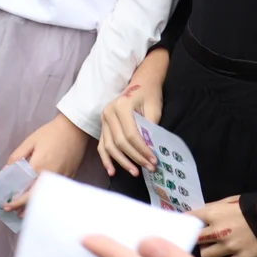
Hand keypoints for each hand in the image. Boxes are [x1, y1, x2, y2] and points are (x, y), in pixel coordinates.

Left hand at [1, 113, 93, 210]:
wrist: (75, 128)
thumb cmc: (50, 133)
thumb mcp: (30, 142)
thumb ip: (17, 157)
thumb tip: (6, 172)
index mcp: (40, 166)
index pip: (26, 189)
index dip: (16, 201)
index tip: (6, 206)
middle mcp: (52, 175)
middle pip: (37, 197)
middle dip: (23, 207)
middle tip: (12, 212)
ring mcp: (63, 177)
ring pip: (47, 197)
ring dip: (35, 205)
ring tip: (24, 212)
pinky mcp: (71, 176)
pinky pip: (57, 191)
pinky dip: (47, 198)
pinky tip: (40, 200)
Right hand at [99, 48, 167, 176]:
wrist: (141, 84)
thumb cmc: (149, 95)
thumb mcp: (154, 109)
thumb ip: (150, 129)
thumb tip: (150, 151)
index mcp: (121, 106)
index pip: (131, 135)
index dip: (142, 150)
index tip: (154, 160)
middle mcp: (108, 113)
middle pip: (119, 142)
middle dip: (135, 157)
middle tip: (149, 168)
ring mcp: (103, 119)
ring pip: (109, 146)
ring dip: (122, 161)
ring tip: (135, 172)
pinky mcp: (103, 126)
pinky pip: (102, 145)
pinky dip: (106, 159)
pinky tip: (112, 171)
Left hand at [190, 194, 256, 256]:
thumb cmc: (249, 207)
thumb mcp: (227, 201)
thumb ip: (210, 208)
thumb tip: (195, 216)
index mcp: (212, 214)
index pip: (188, 219)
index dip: (185, 223)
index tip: (186, 227)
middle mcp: (218, 231)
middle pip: (195, 240)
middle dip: (197, 239)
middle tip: (203, 239)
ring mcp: (230, 246)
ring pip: (205, 255)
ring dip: (208, 251)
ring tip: (215, 248)